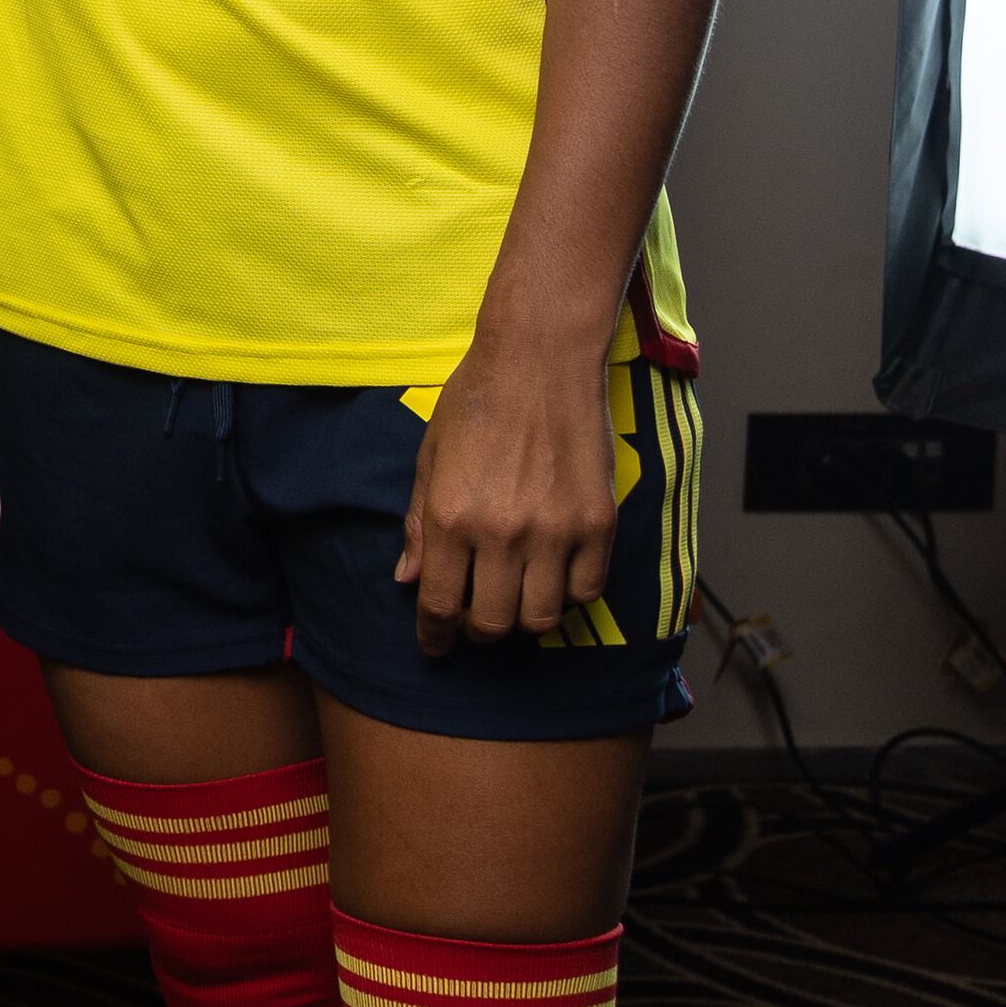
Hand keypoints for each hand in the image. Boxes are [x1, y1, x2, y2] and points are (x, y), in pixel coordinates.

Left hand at [398, 321, 624, 653]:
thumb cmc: (476, 402)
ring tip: (515, 600)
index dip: (434, 636)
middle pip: (493, 622)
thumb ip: (419, 525)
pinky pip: (587, 591)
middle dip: (478, 630)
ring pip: (543, 618)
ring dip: (525, 620)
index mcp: (451, 516)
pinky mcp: (598, 523)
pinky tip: (555, 578)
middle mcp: (503, 532)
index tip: (435, 646)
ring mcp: (555, 530)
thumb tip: (407, 580)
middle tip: (475, 618)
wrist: (540, 360)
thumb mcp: (429, 459)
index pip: (440, 605)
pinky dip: (570, 596)